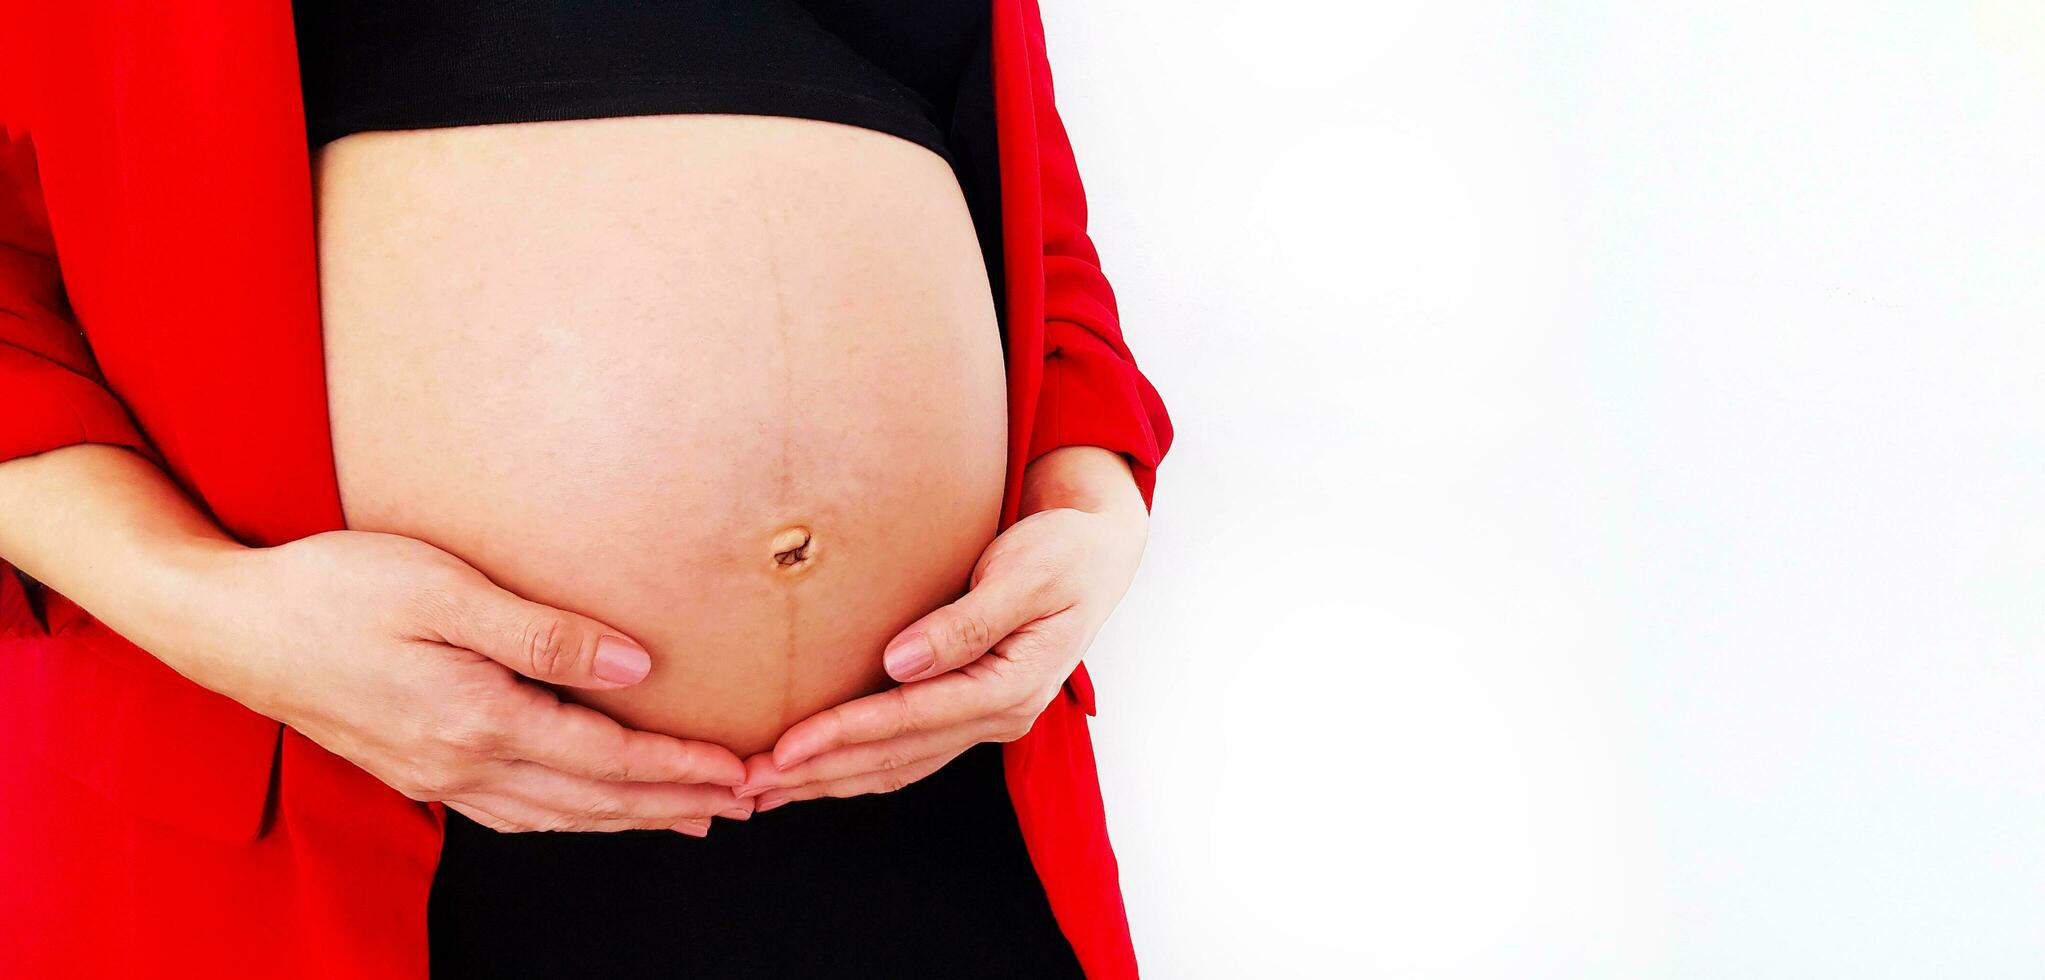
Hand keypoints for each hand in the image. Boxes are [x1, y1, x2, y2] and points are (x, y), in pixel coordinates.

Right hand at [187, 530, 753, 834]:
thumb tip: (633, 666)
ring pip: (555, 815)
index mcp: (476, 720)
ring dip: (629, 818)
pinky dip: (569, 816)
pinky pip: (512, 812)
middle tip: (745, 803)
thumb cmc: (331, 588)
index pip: (606, 758)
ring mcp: (434, 776)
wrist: (225, 625)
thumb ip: (544, 632)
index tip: (742, 769)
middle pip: (591, 800)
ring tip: (690, 815)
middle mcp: (459, 764)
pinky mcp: (414, 769)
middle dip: (674, 803)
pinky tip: (590, 809)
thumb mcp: (443, 588)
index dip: (681, 767)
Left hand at [735, 494, 1147, 810]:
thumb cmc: (1064, 550)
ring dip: (831, 780)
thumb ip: (966, 622)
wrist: (1099, 550)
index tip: (783, 749)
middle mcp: (1001, 714)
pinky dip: (859, 765)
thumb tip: (899, 663)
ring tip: (767, 790)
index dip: (844, 735)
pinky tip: (819, 771)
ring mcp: (988, 718)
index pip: (912, 720)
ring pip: (898, 765)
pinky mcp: (973, 707)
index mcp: (1013, 686)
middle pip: (896, 758)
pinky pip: (909, 751)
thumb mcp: (1026, 573)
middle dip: (820, 774)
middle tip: (749, 784)